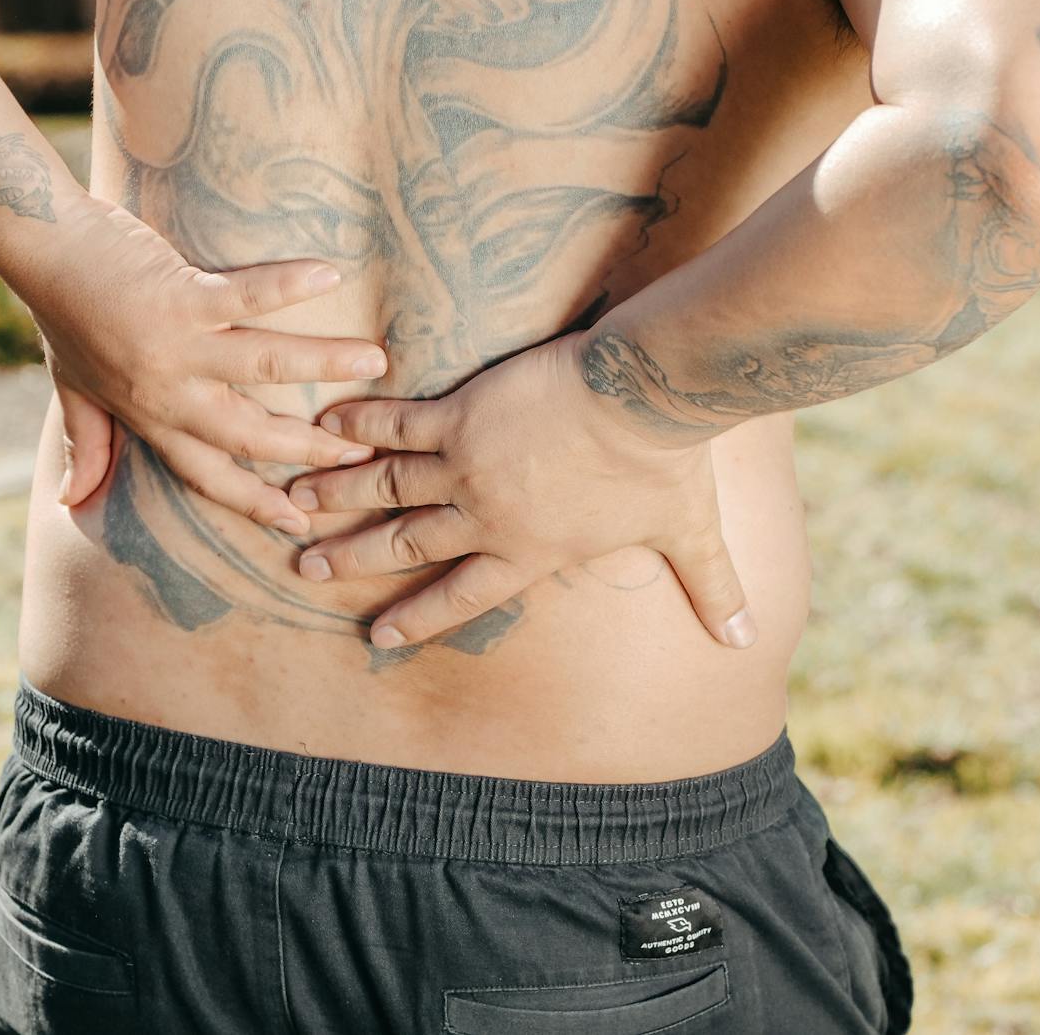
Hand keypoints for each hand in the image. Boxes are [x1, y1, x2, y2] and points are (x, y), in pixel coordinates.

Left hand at [20, 197, 385, 532]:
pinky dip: (287, 286)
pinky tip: (331, 275)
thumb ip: (85, 443)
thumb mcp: (73, 387)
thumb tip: (71, 503)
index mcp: (151, 417)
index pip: (210, 474)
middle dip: (309, 447)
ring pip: (263, 368)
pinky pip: (245, 297)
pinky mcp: (180, 296)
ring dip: (323, 364)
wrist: (40, 249)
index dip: (256, 502)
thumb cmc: (62, 311)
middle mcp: (169, 392)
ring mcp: (177, 345)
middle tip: (362, 451)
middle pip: (251, 434)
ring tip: (375, 361)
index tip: (302, 520)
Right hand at [285, 332, 755, 649]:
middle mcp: (486, 516)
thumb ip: (712, 588)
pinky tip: (326, 422)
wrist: (644, 400)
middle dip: (355, 559)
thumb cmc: (665, 467)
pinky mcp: (461, 413)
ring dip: (337, 495)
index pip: (462, 594)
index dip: (418, 616)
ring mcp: (466, 465)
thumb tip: (746, 639)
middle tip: (308, 570)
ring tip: (293, 500)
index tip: (380, 634)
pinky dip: (360, 424)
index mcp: (528, 551)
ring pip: (387, 487)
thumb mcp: (689, 536)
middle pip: (407, 544)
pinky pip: (397, 424)